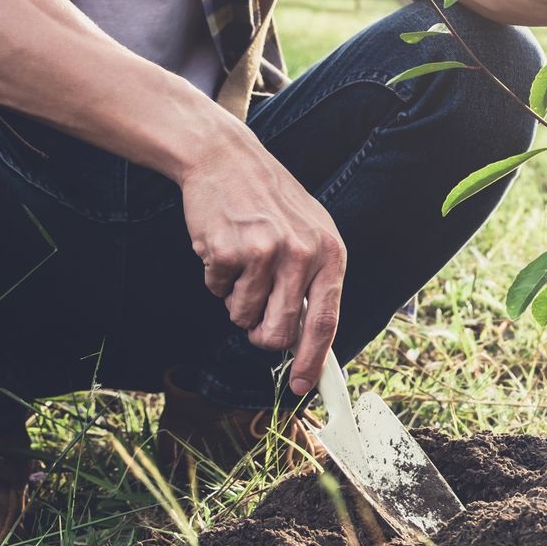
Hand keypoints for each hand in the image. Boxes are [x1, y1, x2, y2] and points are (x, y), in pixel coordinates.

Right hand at [179, 140, 345, 396]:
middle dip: (262, 335)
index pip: (325, 322)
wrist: (226, 159)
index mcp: (330, 253)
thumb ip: (313, 283)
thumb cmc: (271, 203)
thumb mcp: (310, 234)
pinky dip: (216, 278)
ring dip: (236, 300)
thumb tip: (309, 341)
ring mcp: (264, 252)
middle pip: (280, 332)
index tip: (304, 386)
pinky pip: (217, 291)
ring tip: (242, 262)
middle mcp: (302, 254)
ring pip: (243, 316)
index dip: (313, 361)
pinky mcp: (227, 251)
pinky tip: (223, 245)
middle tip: (253, 320)